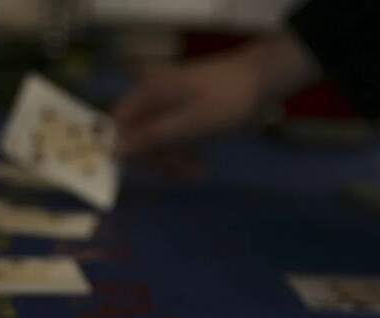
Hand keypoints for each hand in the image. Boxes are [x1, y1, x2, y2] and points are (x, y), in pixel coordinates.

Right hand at [113, 33, 320, 155]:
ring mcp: (172, 104)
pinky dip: (183, 152)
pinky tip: (198, 167)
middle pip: (139, 134)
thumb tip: (114, 150)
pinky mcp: (187, 113)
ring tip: (196, 173)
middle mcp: (155, 96)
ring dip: (172, 160)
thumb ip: (151, 137)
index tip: (136, 171)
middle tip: (178, 174)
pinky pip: (175, 137)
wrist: (264, 80)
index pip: (119, 123)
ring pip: (158, 139)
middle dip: (155, 158)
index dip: (123, 147)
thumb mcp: (189, 124)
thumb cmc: (227, 101)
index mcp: (150, 92)